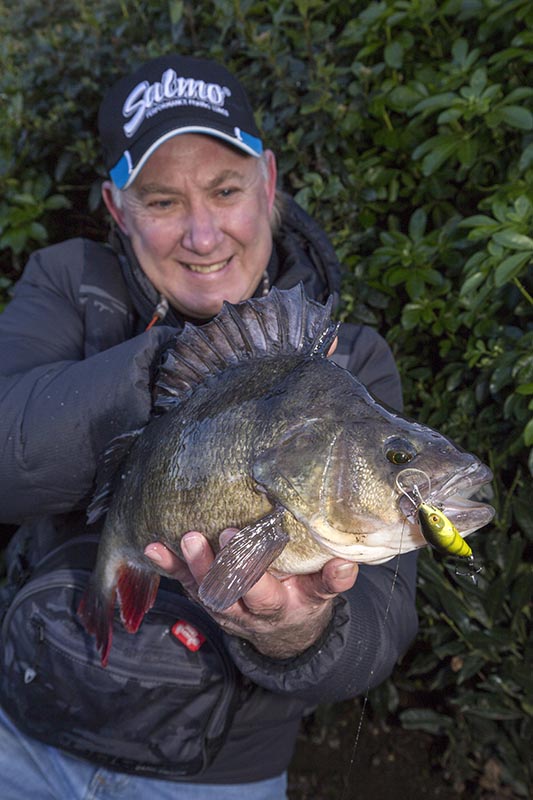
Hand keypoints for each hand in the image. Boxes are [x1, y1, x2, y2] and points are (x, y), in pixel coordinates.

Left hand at [145, 531, 357, 658]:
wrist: (282, 631)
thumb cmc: (303, 599)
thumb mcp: (321, 594)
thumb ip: (331, 581)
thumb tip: (346, 564)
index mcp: (277, 607)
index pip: (263, 594)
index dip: (252, 572)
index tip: (245, 539)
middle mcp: (245, 611)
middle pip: (229, 592)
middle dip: (222, 565)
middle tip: (221, 533)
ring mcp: (221, 606)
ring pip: (203, 589)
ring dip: (191, 565)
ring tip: (186, 539)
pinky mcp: (204, 597)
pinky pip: (183, 582)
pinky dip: (168, 566)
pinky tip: (152, 548)